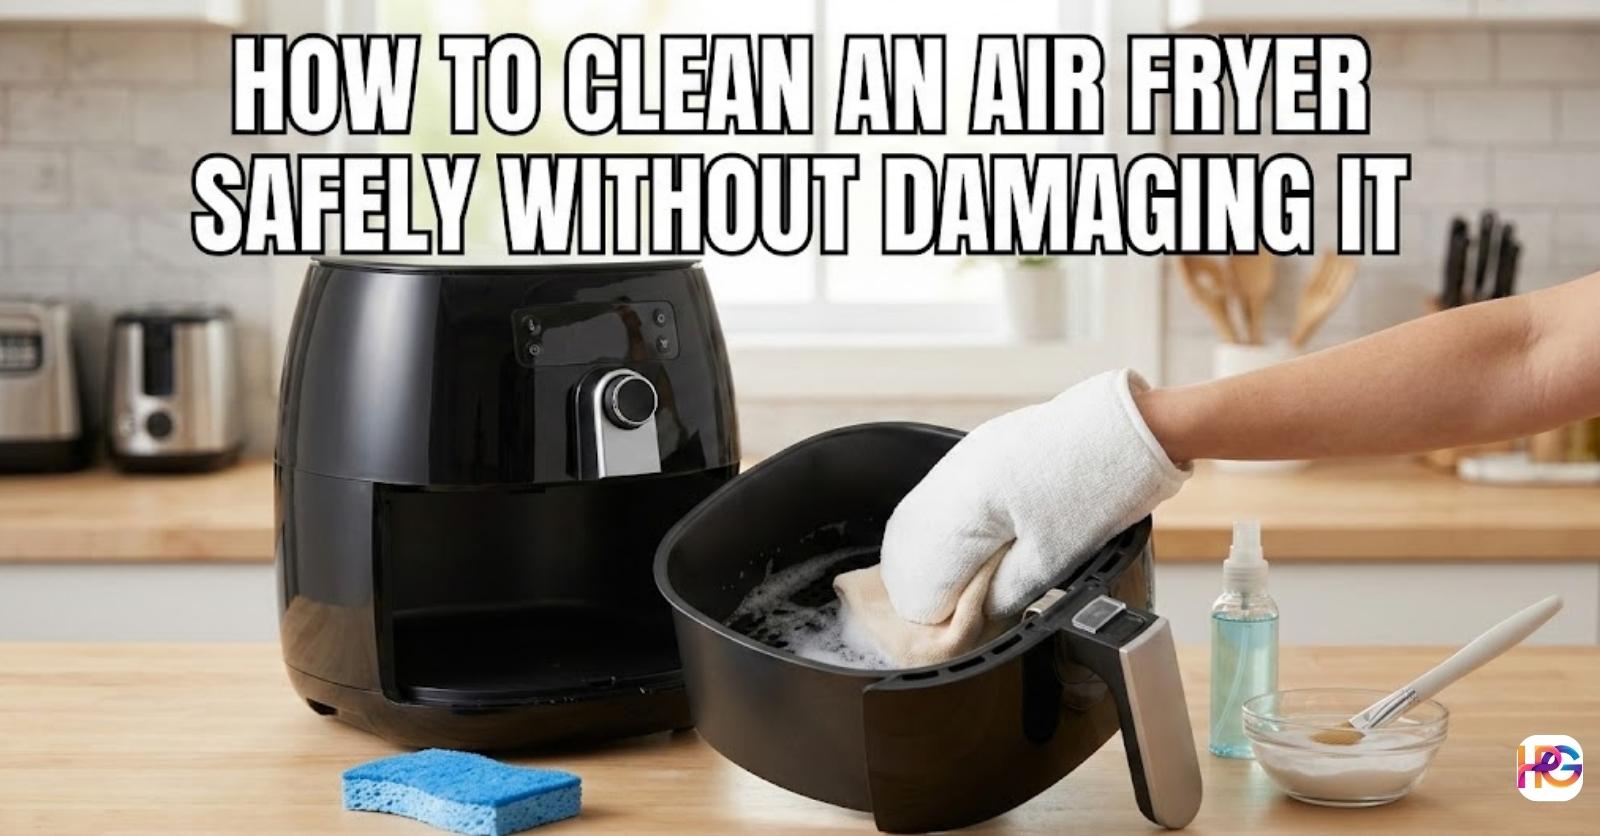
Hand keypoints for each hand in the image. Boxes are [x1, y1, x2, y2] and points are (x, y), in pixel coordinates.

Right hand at [877, 369, 1189, 622]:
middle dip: (920, 583)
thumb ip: (1006, 590)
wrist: (1131, 428)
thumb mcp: (1055, 557)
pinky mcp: (980, 450)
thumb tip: (979, 611)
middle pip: (908, 543)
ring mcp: (964, 457)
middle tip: (945, 614)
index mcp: (967, 503)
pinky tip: (964, 546)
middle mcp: (954, 475)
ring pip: (919, 517)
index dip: (935, 611)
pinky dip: (942, 527)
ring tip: (953, 586)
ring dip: (927, 555)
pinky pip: (941, 495)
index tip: (952, 631)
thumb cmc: (1101, 488)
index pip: (922, 574)